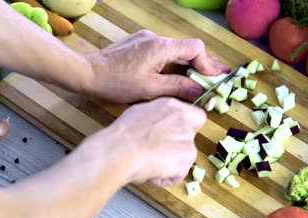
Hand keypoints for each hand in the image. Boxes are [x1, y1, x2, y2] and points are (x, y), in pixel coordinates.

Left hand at [84, 29, 229, 102]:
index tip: (214, 79)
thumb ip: (178, 87)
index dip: (207, 63)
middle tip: (220, 75)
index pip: (195, 48)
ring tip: (204, 76)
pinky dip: (175, 61)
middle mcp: (156, 38)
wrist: (87, 73)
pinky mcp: (138, 44)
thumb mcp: (150, 89)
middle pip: (187, 48)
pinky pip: (163, 51)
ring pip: (176, 50)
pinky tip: (179, 72)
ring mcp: (146, 39)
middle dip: (204, 62)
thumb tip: (201, 90)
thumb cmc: (116, 83)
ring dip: (190, 63)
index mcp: (161, 47)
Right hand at [84, 97, 205, 186]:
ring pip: (185, 156)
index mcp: (173, 107)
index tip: (176, 134)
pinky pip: (179, 172)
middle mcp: (184, 121)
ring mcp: (188, 140)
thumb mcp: (140, 111)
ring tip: (150, 164)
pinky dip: (167, 177)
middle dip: (177, 146)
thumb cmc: (123, 133)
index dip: (188, 127)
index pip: (198, 116)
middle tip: (158, 152)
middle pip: (190, 138)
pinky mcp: (186, 159)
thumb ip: (159, 115)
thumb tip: (159, 121)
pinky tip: (152, 173)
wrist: (120, 150)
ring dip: (172, 162)